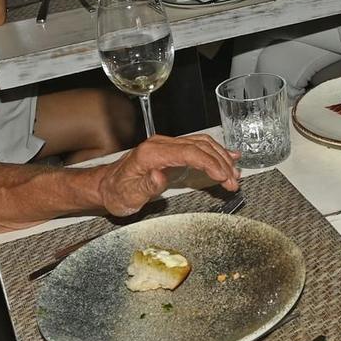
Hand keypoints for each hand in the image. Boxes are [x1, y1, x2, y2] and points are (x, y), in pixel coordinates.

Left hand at [96, 132, 239, 214]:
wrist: (106, 186)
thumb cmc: (116, 192)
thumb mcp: (128, 195)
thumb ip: (145, 186)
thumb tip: (159, 176)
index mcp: (151, 153)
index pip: (189, 152)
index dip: (210, 163)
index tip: (224, 176)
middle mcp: (160, 144)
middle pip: (199, 147)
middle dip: (221, 163)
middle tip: (234, 181)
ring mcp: (166, 145)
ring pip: (201, 144)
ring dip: (220, 158)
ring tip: (234, 174)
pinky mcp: (170, 151)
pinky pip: (196, 146)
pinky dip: (214, 152)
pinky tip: (228, 157)